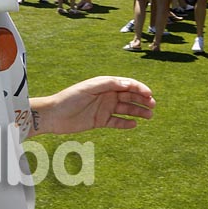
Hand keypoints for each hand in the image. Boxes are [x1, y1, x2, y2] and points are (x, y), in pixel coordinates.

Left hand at [32, 76, 155, 135]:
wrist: (54, 115)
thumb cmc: (70, 98)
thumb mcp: (90, 88)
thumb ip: (108, 84)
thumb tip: (127, 84)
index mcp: (105, 85)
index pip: (126, 85)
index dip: (139, 88)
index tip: (149, 94)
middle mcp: (106, 95)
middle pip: (129, 97)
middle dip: (142, 100)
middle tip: (153, 106)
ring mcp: (104, 108)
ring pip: (125, 110)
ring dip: (138, 112)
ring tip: (149, 116)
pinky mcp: (100, 121)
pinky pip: (116, 122)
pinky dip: (125, 123)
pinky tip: (134, 125)